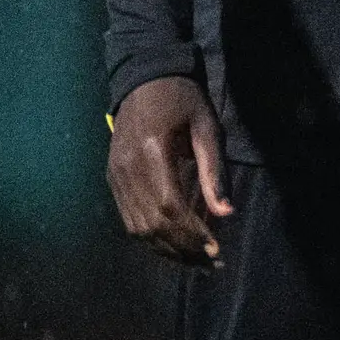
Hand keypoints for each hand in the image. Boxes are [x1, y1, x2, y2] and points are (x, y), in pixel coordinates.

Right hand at [107, 75, 230, 263]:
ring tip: (195, 259)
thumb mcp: (207, 129)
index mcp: (151, 153)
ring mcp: (115, 175)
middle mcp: (126, 169)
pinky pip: (128, 217)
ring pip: (137, 226)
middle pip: (151, 223)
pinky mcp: (112, 178)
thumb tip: (226, 213)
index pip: (169, 206)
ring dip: (166, 248)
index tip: (216, 248)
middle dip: (182, 247)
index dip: (192, 232)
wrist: (144, 78)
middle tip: (210, 261)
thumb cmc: (183, 100)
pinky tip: (173, 243)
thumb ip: (214, 171)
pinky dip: (150, 236)